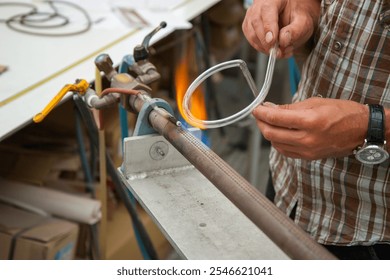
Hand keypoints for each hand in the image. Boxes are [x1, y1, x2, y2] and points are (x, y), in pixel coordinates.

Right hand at [242, 0, 320, 57]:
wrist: (293, 16)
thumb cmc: (297, 16)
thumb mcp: (303, 22)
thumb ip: (295, 31)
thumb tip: (283, 40)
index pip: (267, 11)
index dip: (268, 27)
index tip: (272, 41)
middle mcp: (259, 5)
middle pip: (256, 23)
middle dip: (265, 41)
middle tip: (277, 52)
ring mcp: (251, 16)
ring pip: (251, 33)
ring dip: (264, 47)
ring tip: (279, 52)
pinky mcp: (248, 27)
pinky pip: (251, 40)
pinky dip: (261, 48)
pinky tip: (272, 49)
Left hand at [252, 98, 368, 159]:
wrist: (361, 130)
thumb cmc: (342, 113)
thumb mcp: (315, 103)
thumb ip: (290, 108)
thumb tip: (270, 108)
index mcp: (310, 121)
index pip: (276, 118)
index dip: (261, 113)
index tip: (256, 108)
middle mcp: (307, 139)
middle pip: (271, 134)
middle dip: (261, 123)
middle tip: (259, 115)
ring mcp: (307, 151)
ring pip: (276, 144)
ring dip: (268, 133)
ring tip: (269, 122)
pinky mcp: (308, 157)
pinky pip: (285, 151)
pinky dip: (278, 142)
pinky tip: (279, 133)